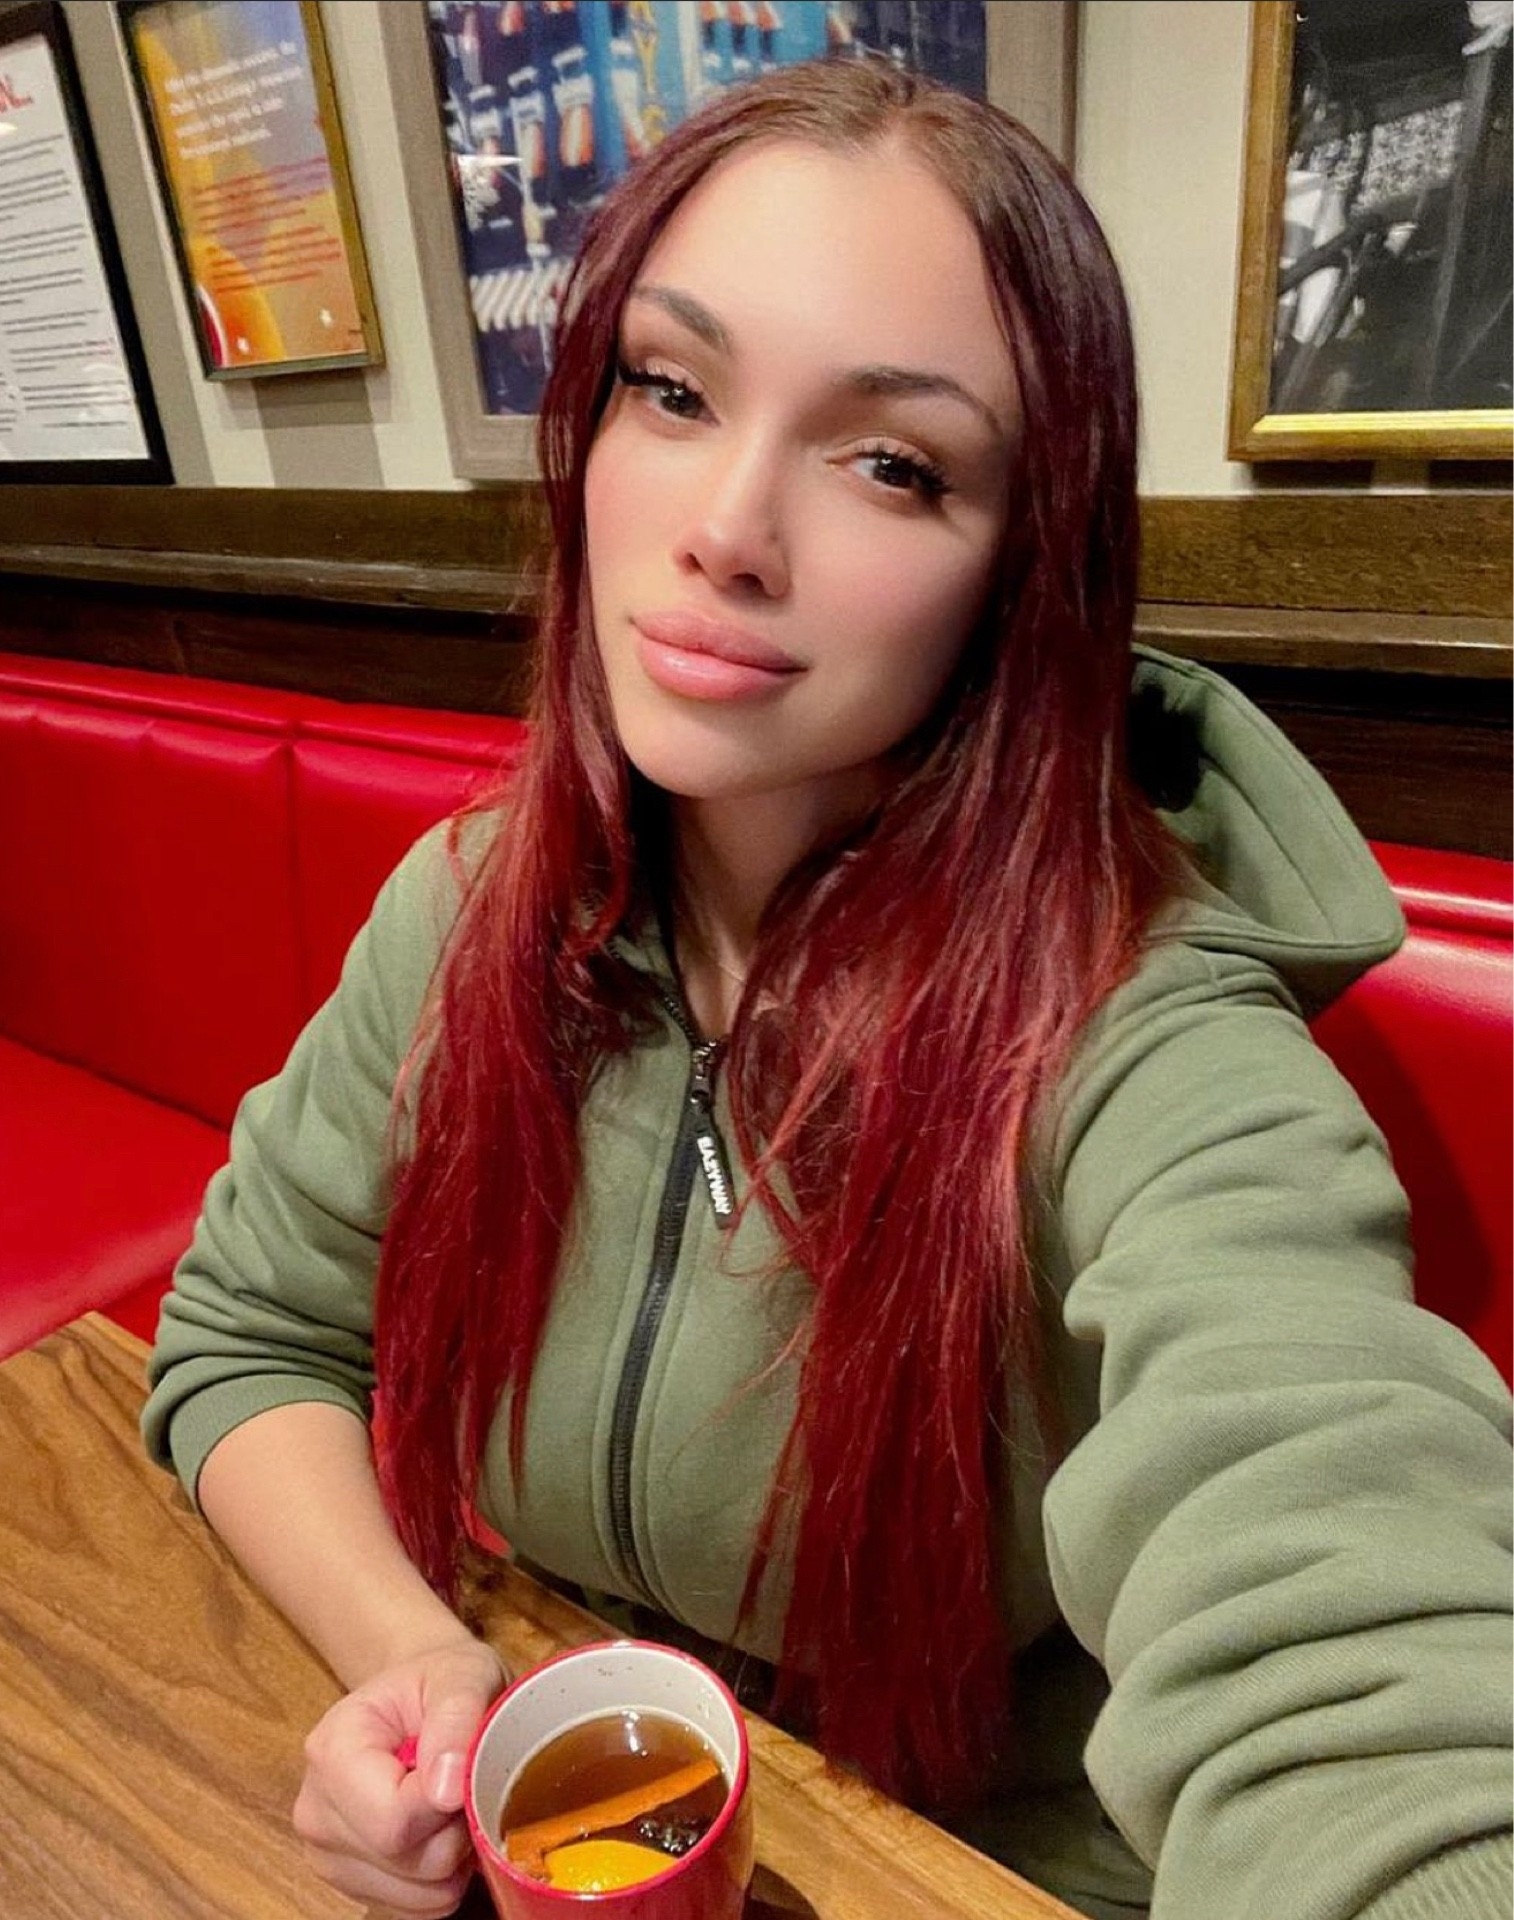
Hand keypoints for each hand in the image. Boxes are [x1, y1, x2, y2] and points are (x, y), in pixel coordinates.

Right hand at [293, 1634, 507, 1916]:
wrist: (422, 1696)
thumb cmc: (440, 1680)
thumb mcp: (461, 1675)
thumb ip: (455, 1718)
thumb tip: (446, 1789)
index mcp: (331, 1749)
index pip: (393, 1820)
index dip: (448, 1807)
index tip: (466, 1768)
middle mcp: (316, 1810)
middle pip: (404, 1861)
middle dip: (454, 1831)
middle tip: (463, 1781)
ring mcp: (327, 1854)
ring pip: (417, 1894)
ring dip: (453, 1858)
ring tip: (450, 1802)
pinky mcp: (351, 1883)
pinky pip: (418, 1909)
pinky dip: (442, 1879)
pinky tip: (439, 1830)